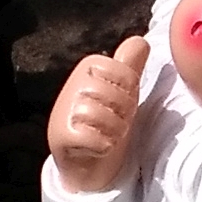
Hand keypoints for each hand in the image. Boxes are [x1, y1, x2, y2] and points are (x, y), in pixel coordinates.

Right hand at [49, 37, 149, 192]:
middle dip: (123, 116)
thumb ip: (130, 66)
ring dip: (114, 133)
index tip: (119, 104)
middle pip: (119, 97)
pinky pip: (96, 139)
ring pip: (106, 117)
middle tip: (112, 123)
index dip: (130, 94)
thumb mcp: (122, 91)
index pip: (128, 75)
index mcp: (89, 66)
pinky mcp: (60, 135)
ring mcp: (64, 109)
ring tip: (105, 135)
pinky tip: (95, 148)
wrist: (84, 161)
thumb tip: (141, 40)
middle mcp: (73, 83)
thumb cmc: (105, 122)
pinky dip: (102, 148)